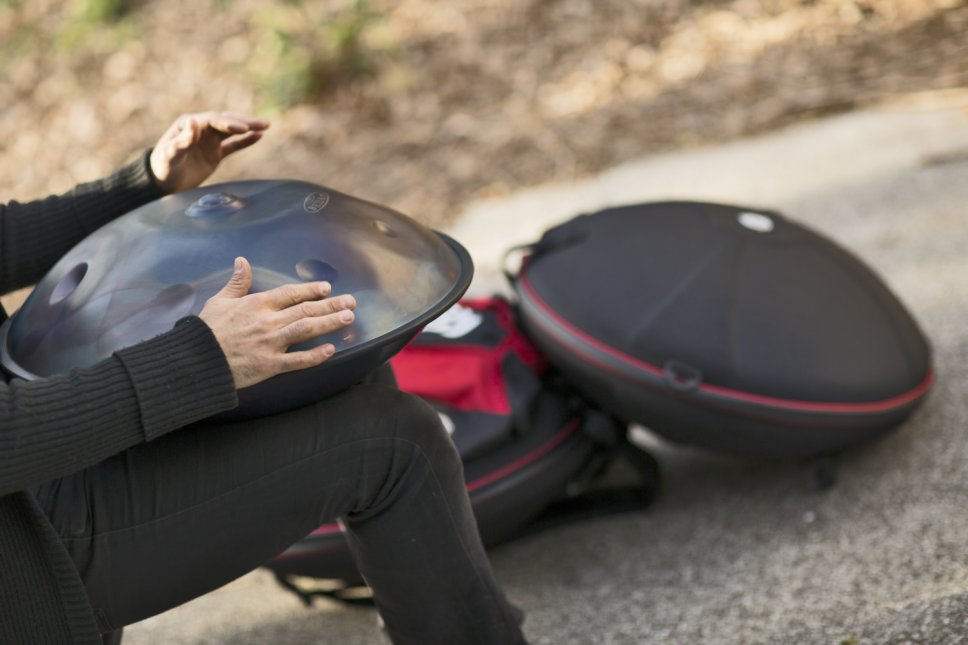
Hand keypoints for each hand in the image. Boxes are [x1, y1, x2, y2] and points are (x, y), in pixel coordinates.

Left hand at [149, 111, 269, 192]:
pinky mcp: (215, 153)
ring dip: (248, 127)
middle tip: (260, 124)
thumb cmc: (163, 168)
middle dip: (242, 122)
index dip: (227, 123)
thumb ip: (181, 141)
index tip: (241, 128)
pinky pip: (233, 145)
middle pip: (225, 121)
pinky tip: (259, 136)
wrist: (163, 183)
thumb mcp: (170, 156)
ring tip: (266, 125)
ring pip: (232, 131)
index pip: (212, 120)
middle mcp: (200, 129)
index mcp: (188, 125)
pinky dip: (246, 141)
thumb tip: (194, 122)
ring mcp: (209, 140)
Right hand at [198, 257, 356, 389]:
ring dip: (329, 323)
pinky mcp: (270, 365)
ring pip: (306, 329)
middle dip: (330, 305)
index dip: (310, 289)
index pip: (290, 293)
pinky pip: (298, 360)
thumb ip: (237, 283)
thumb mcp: (219, 301)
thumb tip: (242, 261)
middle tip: (350, 302)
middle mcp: (268, 321)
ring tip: (348, 317)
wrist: (196, 360)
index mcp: (257, 304)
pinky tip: (331, 350)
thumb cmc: (206, 331)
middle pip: (305, 309)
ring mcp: (271, 343)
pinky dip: (315, 355)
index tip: (327, 288)